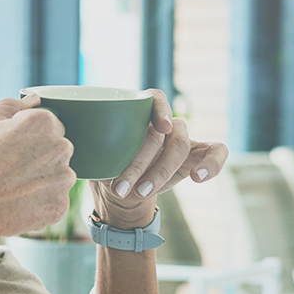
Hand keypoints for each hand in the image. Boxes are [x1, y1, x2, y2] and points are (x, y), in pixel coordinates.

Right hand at [0, 96, 76, 240]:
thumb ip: (13, 107)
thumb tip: (33, 99)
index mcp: (43, 122)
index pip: (48, 126)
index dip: (27, 138)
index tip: (10, 151)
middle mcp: (60, 148)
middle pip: (57, 151)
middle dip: (39, 159)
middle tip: (9, 171)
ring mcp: (62, 179)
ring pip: (58, 177)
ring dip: (42, 182)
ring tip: (12, 189)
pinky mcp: (60, 206)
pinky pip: (55, 201)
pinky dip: (40, 204)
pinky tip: (16, 204)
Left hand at [90, 90, 227, 228]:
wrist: (122, 195)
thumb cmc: (107, 170)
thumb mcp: (93, 160)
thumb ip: (92, 153)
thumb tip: (76, 151)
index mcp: (139, 115)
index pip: (155, 98)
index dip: (160, 109)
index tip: (160, 127)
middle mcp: (163, 124)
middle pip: (163, 134)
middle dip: (141, 163)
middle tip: (121, 188)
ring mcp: (182, 140)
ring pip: (181, 147)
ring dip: (161, 172)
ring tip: (140, 194)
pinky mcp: (197, 157)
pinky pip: (217, 153)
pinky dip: (213, 165)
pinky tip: (198, 179)